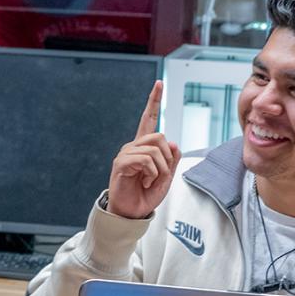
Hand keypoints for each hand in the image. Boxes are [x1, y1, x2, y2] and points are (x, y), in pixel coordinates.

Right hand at [106, 80, 180, 218]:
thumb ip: (172, 159)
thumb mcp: (166, 177)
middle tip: (160, 175)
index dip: (154, 101)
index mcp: (144, 147)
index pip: (149, 119)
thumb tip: (172, 142)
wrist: (131, 212)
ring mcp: (125, 153)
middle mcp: (133, 146)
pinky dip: (152, 173)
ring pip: (155, 149)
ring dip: (160, 168)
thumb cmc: (145, 195)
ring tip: (150, 180)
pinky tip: (143, 181)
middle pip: (160, 137)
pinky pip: (146, 160)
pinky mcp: (121, 163)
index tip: (159, 83)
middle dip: (167, 158)